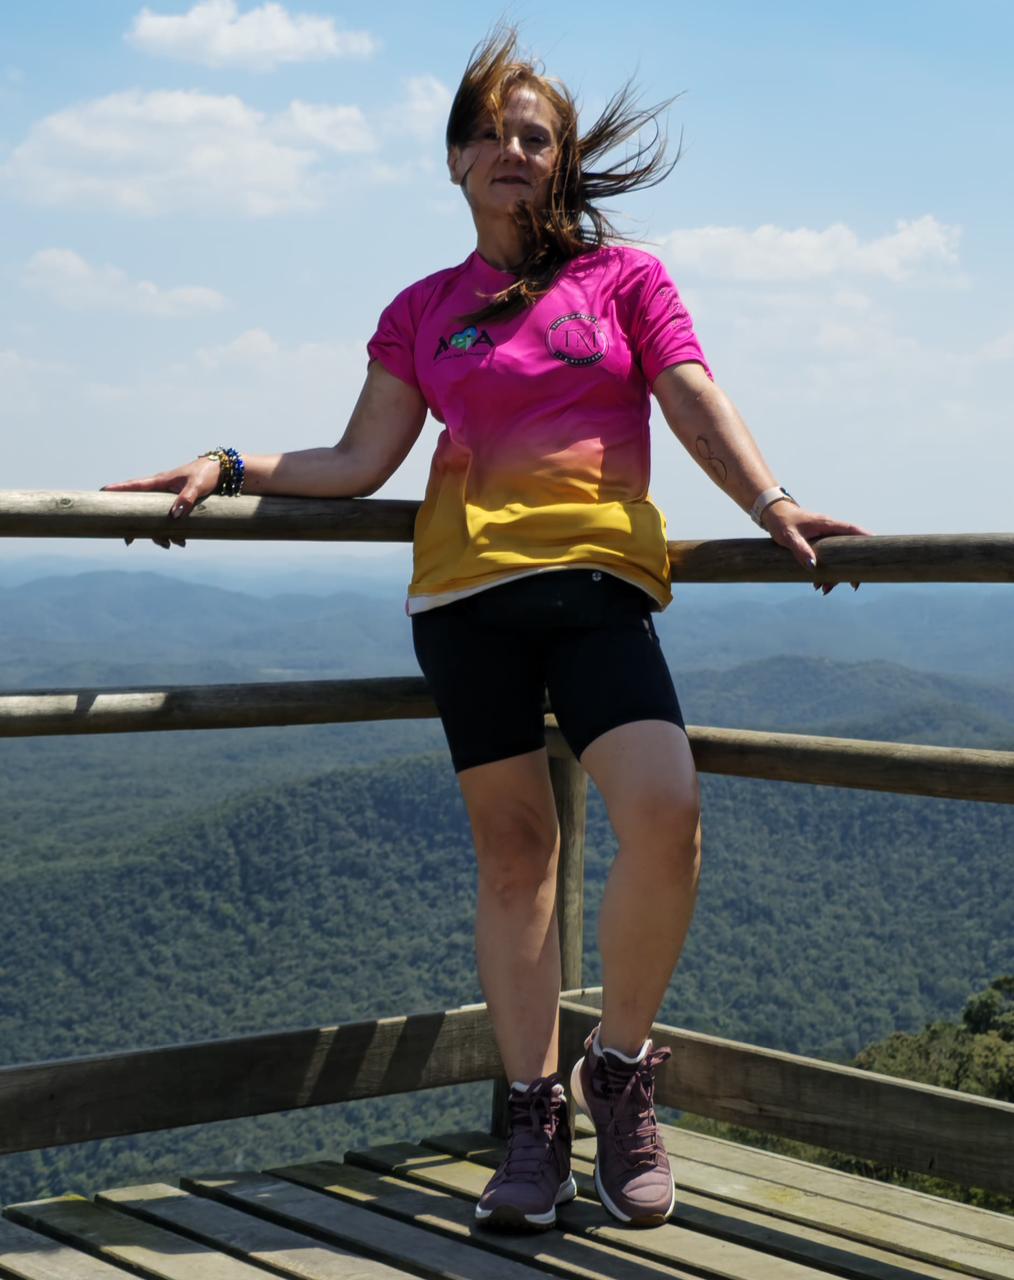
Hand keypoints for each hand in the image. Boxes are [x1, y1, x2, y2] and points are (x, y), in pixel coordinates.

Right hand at [101, 456, 219, 548]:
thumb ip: (186, 499)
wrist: (223, 473)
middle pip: (140, 509)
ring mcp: (168, 499)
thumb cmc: (206, 474)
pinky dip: (173, 533)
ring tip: (171, 544)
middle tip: (129, 540)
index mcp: (160, 481)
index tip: (100, 493)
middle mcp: (160, 491)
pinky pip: (169, 522)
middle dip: (136, 527)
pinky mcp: (178, 506)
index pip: (133, 486)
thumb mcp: (197, 486)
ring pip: (155, 520)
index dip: (116, 490)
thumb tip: (174, 516)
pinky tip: (181, 542)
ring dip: (160, 534)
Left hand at [761, 501, 872, 594]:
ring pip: (837, 557)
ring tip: (825, 590)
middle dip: (850, 568)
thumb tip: (814, 566)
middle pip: (848, 549)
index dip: (867, 540)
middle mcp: (830, 530)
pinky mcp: (819, 544)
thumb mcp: (789, 537)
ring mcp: (825, 537)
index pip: (853, 531)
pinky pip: (827, 558)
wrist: (774, 516)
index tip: (877, 551)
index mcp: (828, 524)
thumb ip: (801, 550)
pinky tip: (817, 583)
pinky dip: (824, 571)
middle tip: (852, 585)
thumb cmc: (782, 523)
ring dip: (834, 574)